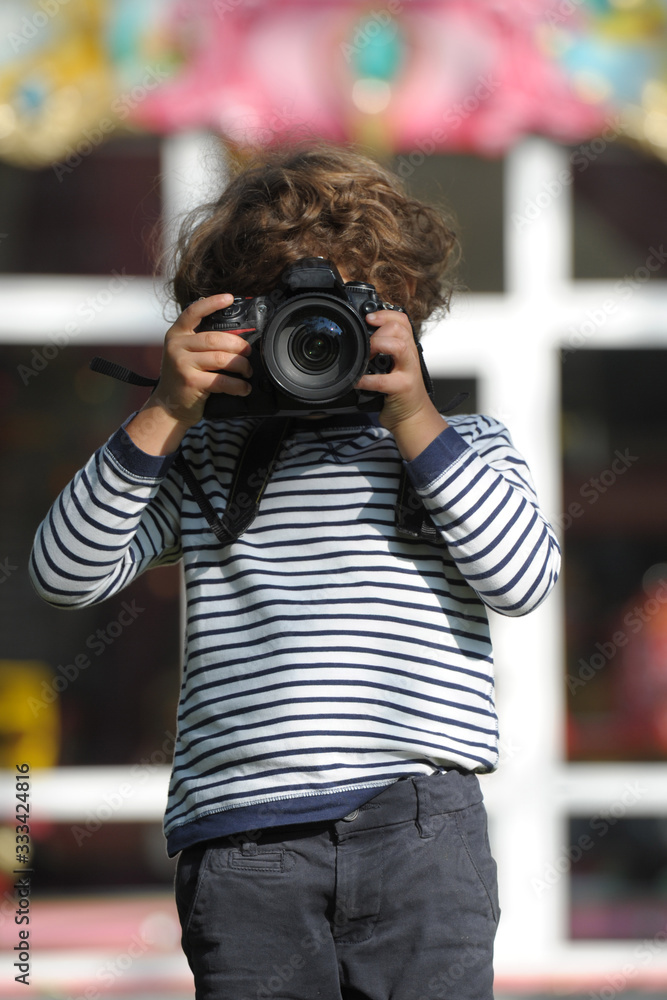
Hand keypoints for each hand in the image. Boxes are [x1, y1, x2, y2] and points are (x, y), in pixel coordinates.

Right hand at [125, 295, 252, 455]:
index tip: (229, 298)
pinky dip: (238, 385)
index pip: (194, 312)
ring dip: (241, 365)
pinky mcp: (191, 382)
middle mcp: (177, 346)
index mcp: (176, 334)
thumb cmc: (182, 379)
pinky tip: (244, 387)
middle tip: (248, 353)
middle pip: (216, 338)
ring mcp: (183, 364)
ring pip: (222, 358)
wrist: (168, 407)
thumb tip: (235, 338)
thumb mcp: (184, 354)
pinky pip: (222, 380)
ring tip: (247, 371)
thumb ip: (200, 342)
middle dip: (239, 345)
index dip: (212, 303)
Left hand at [355, 310, 446, 461]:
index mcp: (407, 349)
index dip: (385, 314)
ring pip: (399, 346)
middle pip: (399, 329)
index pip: (402, 321)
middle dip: (379, 332)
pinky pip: (382, 380)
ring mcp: (408, 372)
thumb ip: (383, 352)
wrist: (412, 417)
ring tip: (367, 357)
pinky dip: (366, 380)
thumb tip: (359, 340)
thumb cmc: (400, 393)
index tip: (369, 317)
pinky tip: (357, 381)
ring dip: (379, 346)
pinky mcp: (402, 388)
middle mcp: (410, 357)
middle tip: (367, 345)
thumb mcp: (393, 367)